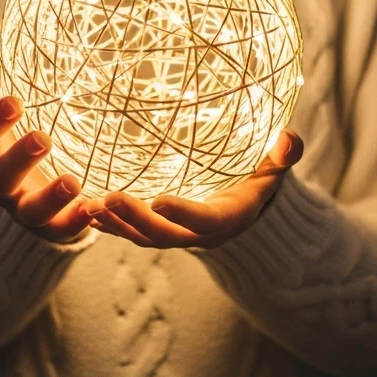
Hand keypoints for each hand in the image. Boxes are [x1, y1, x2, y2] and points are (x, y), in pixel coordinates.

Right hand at [0, 66, 94, 244]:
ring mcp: (24, 210)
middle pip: (0, 178)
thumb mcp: (0, 122)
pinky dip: (77, 221)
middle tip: (42, 138)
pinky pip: (63, 230)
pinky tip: (94, 207)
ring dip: (51, 197)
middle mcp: (0, 186)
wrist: (27, 198)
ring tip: (72, 181)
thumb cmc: (13, 146)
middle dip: (19, 159)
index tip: (14, 101)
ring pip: (31, 211)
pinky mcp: (52, 228)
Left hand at [82, 130, 303, 249]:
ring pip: (142, 238)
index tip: (159, 201)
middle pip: (164, 235)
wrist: (249, 206)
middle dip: (135, 219)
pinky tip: (86, 211)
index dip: (183, 214)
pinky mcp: (161, 231)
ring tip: (88, 206)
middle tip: (108, 197)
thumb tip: (290, 139)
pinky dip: (111, 225)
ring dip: (115, 224)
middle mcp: (199, 234)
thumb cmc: (261, 176)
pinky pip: (132, 233)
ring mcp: (178, 236)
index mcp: (227, 217)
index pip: (204, 220)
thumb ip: (284, 154)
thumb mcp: (275, 166)